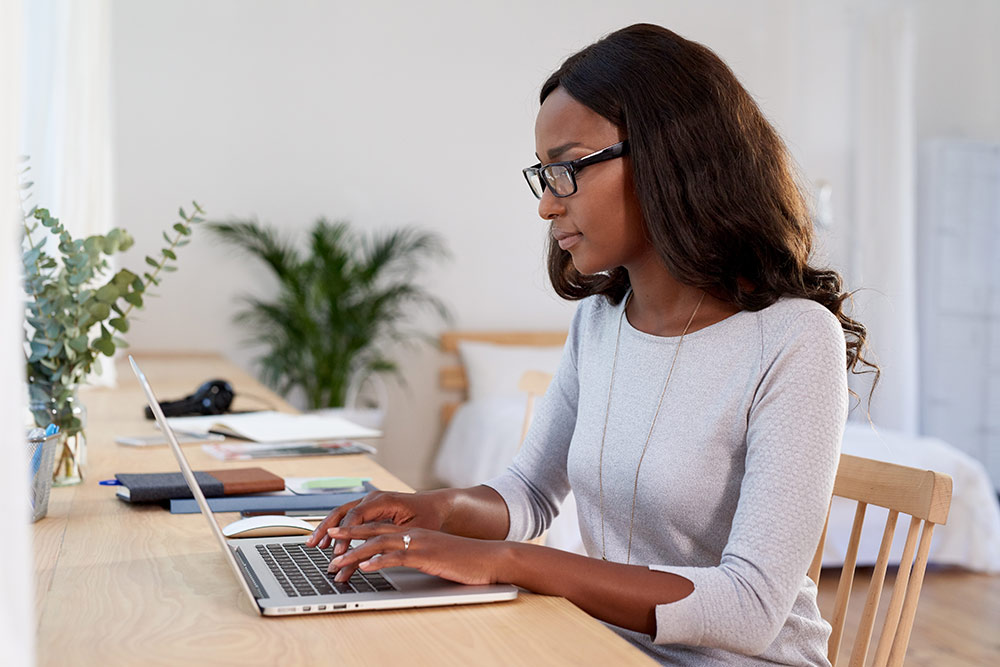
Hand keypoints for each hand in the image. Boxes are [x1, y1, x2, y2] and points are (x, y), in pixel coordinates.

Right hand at [305, 489, 451, 555]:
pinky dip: (336, 529)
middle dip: (327, 529)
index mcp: (384, 500)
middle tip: (314, 546)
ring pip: (341, 514)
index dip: (345, 535)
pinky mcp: (369, 511)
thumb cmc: (428, 518)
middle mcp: (373, 499)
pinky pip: (348, 519)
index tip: (338, 551)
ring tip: (314, 544)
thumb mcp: (414, 530)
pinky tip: (327, 542)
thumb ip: (392, 539)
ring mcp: (369, 503)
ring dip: (327, 529)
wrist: (436, 507)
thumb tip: (376, 553)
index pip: (356, 516)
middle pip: (342, 512)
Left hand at [326, 524, 508, 584]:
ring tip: (337, 562)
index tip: (336, 535)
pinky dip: (379, 560)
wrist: (489, 558)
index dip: (356, 530)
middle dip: (347, 536)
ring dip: (355, 553)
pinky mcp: (427, 556)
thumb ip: (415, 556)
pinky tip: (366, 567)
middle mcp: (414, 534)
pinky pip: (398, 556)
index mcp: (414, 533)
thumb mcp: (434, 556)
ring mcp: (420, 544)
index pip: (379, 528)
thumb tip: (396, 563)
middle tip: (326, 542)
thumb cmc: (464, 560)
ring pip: (380, 543)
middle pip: (373, 531)